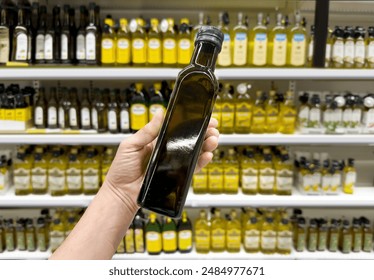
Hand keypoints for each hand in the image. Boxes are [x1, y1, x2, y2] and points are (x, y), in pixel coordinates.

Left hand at [103, 111, 218, 212]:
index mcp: (157, 142)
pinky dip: (201, 162)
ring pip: (194, 153)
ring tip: (213, 139)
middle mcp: (167, 152)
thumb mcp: (130, 145)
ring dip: (206, 145)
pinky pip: (192, 168)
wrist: (121, 194)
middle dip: (204, 133)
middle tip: (213, 129)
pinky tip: (207, 155)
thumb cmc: (121, 171)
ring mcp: (173, 164)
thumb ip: (146, 131)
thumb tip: (159, 114)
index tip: (203, 118)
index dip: (191, 123)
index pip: (177, 129)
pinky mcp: (176, 176)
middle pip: (190, 140)